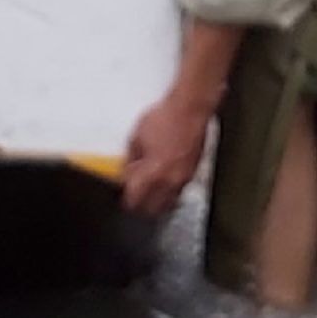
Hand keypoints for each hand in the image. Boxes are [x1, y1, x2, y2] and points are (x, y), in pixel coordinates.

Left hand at [120, 90, 213, 215]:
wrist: (190, 107)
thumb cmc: (166, 117)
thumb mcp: (136, 135)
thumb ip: (130, 158)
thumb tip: (127, 170)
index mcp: (153, 173)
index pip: (134, 200)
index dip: (126, 200)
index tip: (123, 195)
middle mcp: (170, 180)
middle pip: (152, 210)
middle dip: (141, 206)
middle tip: (135, 197)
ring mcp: (183, 178)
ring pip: (168, 204)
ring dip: (157, 202)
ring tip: (150, 192)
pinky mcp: (193, 172)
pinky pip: (179, 192)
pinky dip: (170, 192)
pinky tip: (164, 180)